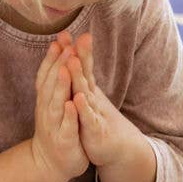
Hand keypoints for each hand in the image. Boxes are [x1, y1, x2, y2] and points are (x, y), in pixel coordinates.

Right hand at [30, 40, 88, 181]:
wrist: (48, 163)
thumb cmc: (55, 128)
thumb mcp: (53, 102)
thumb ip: (56, 78)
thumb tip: (59, 48)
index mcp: (46, 99)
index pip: (47, 74)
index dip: (53, 56)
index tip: (61, 38)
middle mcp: (47, 109)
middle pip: (51, 84)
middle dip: (59, 65)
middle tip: (67, 46)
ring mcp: (54, 125)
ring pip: (56, 103)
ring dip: (61, 86)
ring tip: (67, 70)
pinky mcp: (63, 141)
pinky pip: (66, 127)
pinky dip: (68, 116)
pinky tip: (72, 104)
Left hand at [57, 31, 136, 167]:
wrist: (116, 149)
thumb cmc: (98, 121)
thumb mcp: (89, 98)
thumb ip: (82, 77)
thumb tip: (75, 54)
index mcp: (89, 91)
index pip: (83, 67)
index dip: (76, 50)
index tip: (66, 32)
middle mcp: (93, 98)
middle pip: (86, 74)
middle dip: (81, 55)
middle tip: (79, 37)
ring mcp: (96, 113)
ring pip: (86, 92)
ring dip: (79, 76)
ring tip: (73, 60)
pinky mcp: (96, 130)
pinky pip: (89, 118)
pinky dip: (83, 108)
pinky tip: (78, 97)